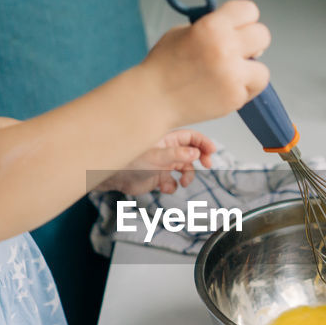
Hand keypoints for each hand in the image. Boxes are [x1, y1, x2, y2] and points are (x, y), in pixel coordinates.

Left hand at [95, 129, 216, 195]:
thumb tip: (195, 153)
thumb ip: (175, 155)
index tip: (211, 152)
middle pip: (192, 152)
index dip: (203, 143)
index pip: (191, 137)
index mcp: (167, 140)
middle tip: (207, 165)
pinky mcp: (159, 177)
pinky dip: (172, 187)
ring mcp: (164, 164)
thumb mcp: (155, 157)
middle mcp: (168, 150)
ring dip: (188, 176)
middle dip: (201, 159)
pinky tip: (163, 187)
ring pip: (185, 169)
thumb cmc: (128, 161)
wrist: (113, 178)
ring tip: (183, 182)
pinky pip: (173, 182)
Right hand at [143, 0, 270, 128]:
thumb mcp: (182, 32)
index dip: (244, 19)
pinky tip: (223, 89)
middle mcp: (226, 48)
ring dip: (250, 71)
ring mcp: (232, 75)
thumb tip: (234, 28)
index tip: (239, 26)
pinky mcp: (234, 97)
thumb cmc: (163, 67)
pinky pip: (252, 90)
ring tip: (230, 75)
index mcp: (212, 26)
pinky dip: (241, 90)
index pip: (249, 10)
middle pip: (262, 35)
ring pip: (263, 69)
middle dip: (252, 43)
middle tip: (239, 52)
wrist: (153, 99)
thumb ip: (211, 26)